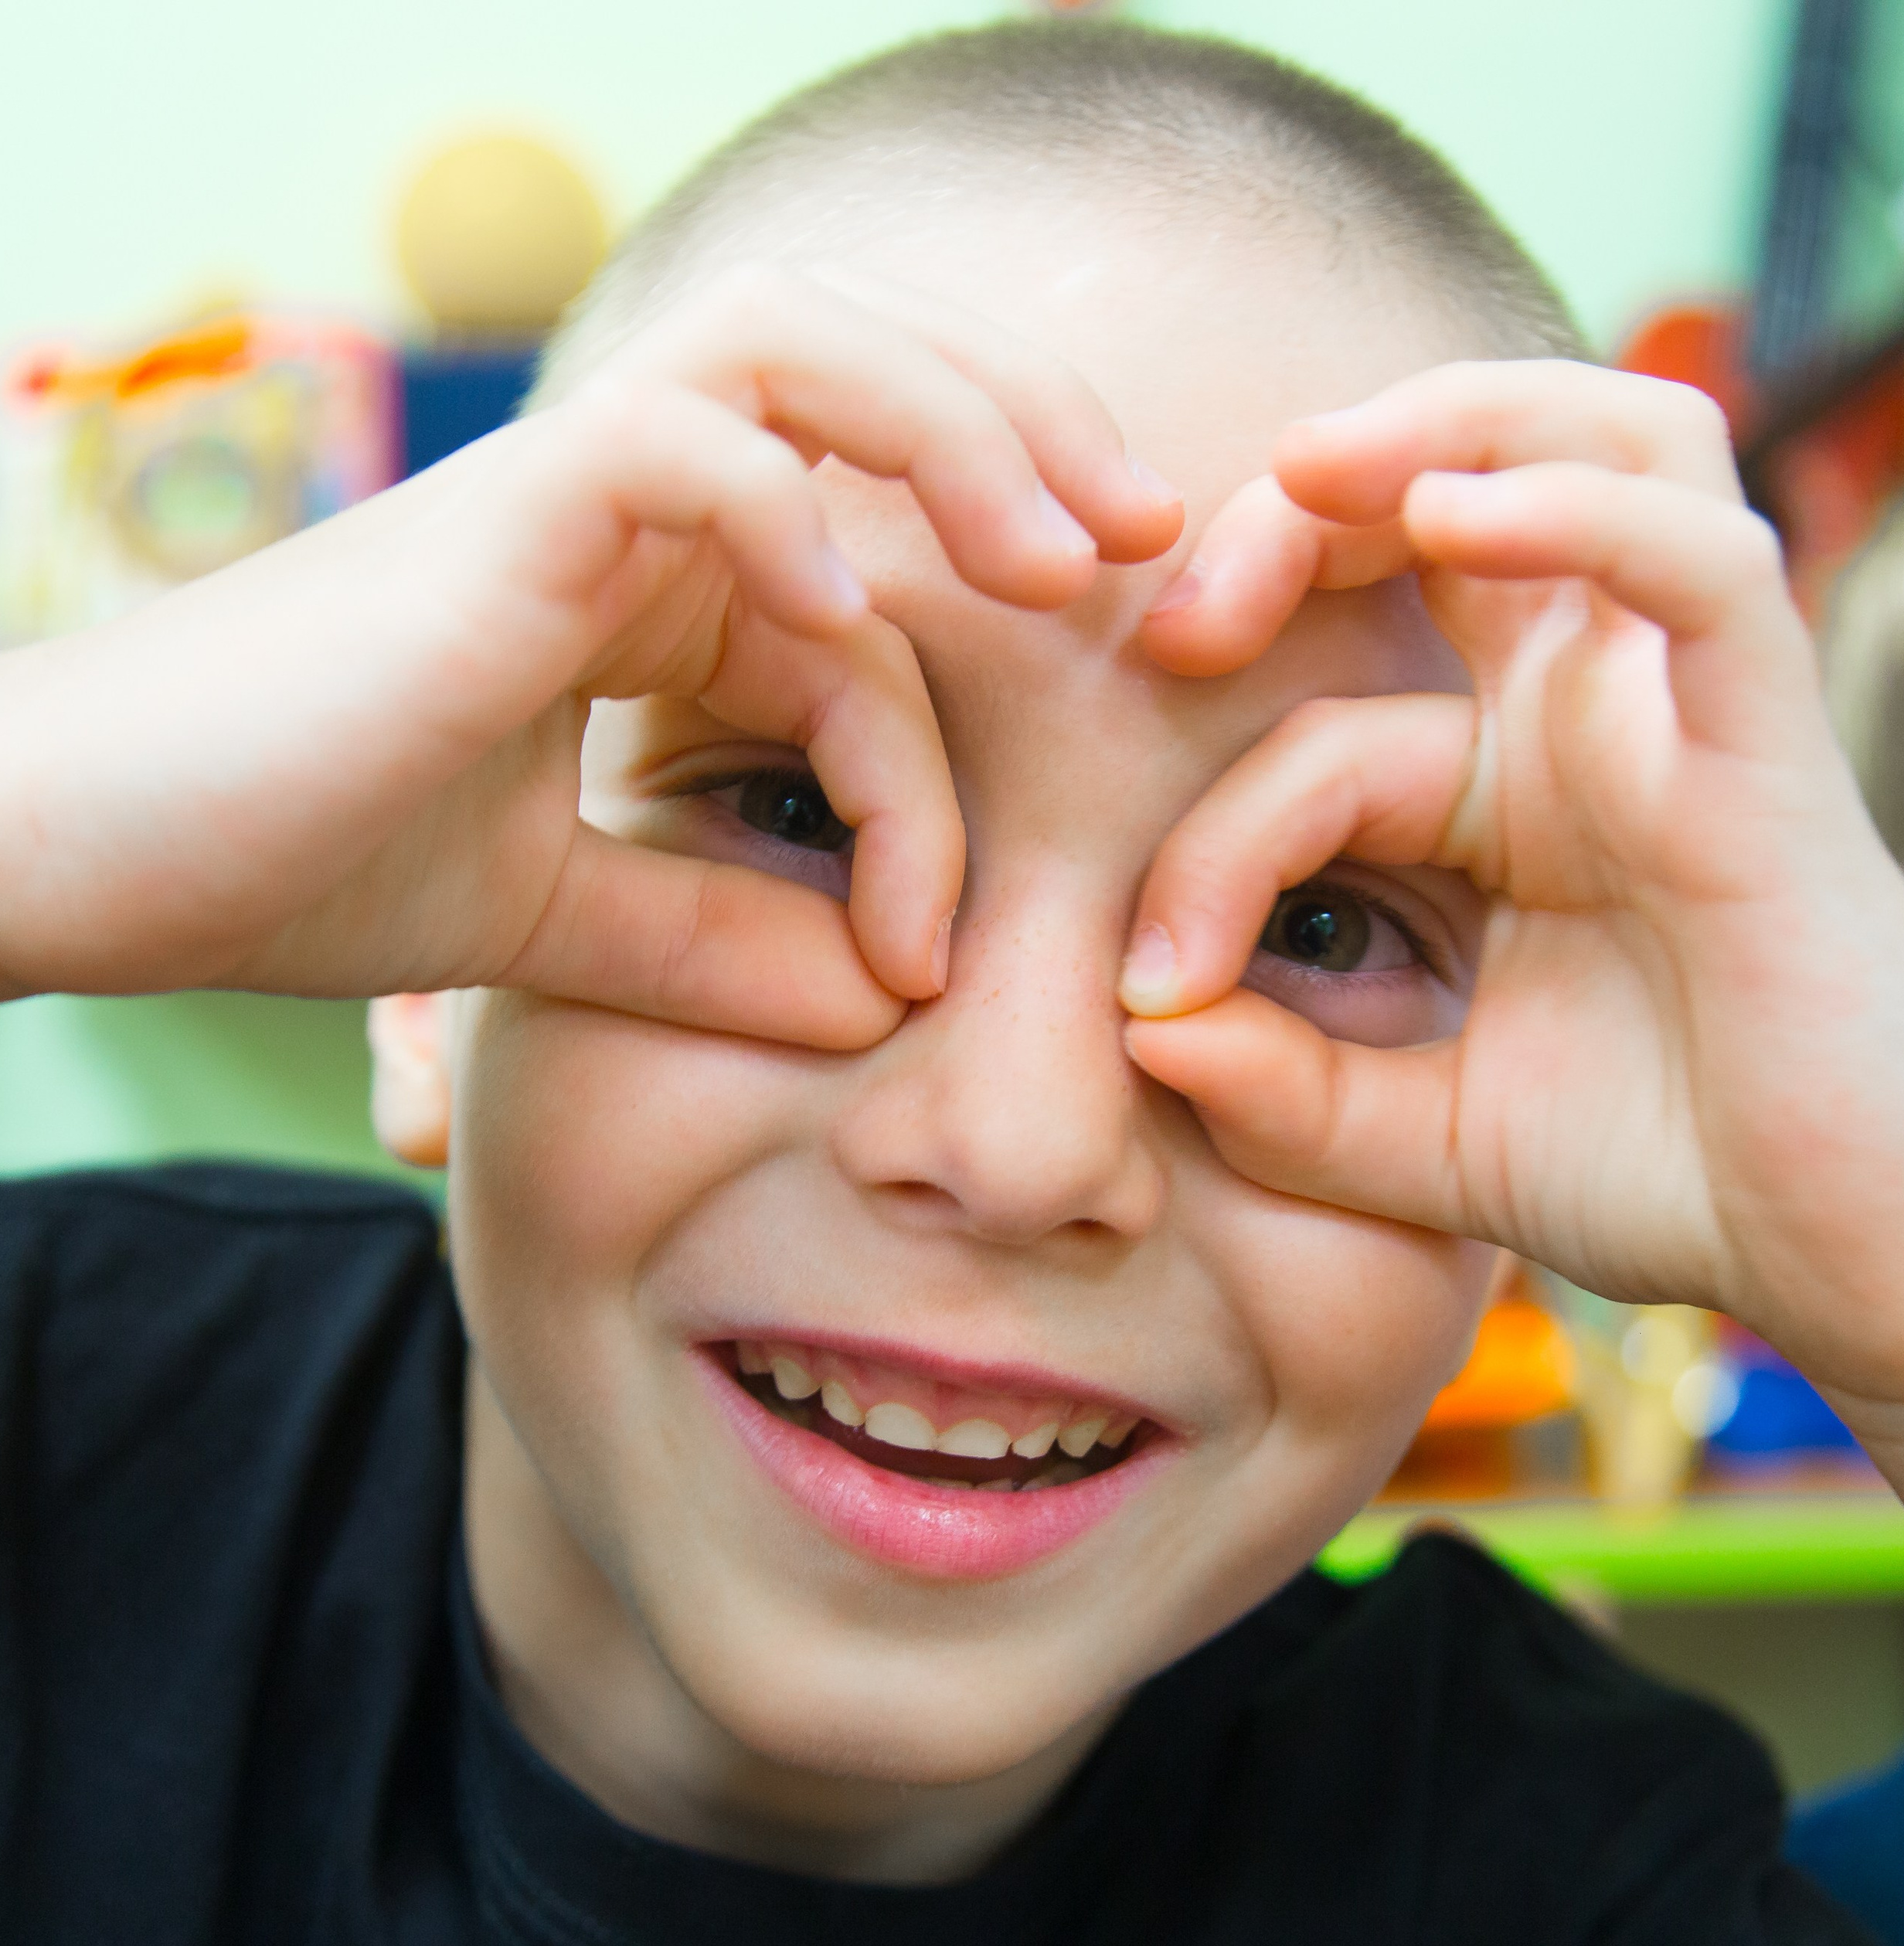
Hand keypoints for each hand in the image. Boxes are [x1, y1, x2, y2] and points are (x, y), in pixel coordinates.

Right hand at [0, 265, 1179, 1047]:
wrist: (93, 858)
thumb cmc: (304, 865)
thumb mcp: (566, 920)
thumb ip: (723, 939)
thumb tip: (887, 992)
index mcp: (653, 586)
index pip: (864, 605)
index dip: (940, 759)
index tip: (935, 939)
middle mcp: (627, 505)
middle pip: (876, 380)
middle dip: (1034, 442)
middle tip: (1155, 550)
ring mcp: (565, 483)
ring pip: (806, 352)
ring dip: (961, 430)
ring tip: (1074, 549)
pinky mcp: (505, 506)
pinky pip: (689, 440)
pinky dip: (788, 511)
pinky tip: (846, 613)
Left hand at [1120, 360, 1903, 1588]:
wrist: (1843, 1262)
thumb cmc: (1654, 1177)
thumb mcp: (1419, 1138)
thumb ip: (1282, 1094)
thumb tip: (1145, 1031)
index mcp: (1499, 790)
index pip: (1321, 731)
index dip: (1206, 835)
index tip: (1149, 986)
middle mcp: (1588, 720)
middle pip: (1452, 491)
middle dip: (1296, 513)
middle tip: (1179, 619)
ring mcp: (1681, 713)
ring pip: (1611, 442)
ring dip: (1448, 422)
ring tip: (1311, 465)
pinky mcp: (1772, 747)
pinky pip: (1700, 567)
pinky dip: (1585, 508)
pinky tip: (1455, 510)